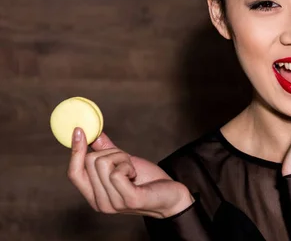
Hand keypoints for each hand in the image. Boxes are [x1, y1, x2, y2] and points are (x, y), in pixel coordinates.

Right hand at [67, 129, 193, 218]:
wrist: (172, 195)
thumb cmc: (148, 181)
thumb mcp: (124, 163)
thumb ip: (106, 152)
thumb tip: (92, 134)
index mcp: (94, 195)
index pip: (73, 173)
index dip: (75, 151)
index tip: (79, 130)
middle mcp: (100, 202)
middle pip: (90, 161)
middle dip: (111, 152)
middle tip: (127, 162)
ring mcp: (113, 203)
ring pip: (103, 163)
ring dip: (122, 158)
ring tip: (132, 170)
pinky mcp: (129, 200)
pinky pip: (117, 172)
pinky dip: (128, 165)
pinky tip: (135, 174)